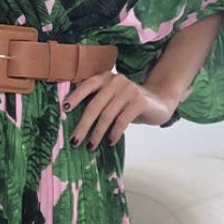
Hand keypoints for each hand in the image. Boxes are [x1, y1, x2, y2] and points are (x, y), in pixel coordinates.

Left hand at [62, 71, 178, 148]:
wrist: (159, 101)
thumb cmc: (128, 103)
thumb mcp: (111, 98)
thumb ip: (97, 101)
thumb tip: (73, 120)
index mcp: (105, 78)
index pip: (86, 85)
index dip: (75, 97)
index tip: (64, 110)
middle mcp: (115, 80)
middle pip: (94, 105)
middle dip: (83, 125)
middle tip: (74, 141)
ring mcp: (128, 89)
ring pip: (107, 115)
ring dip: (97, 133)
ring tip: (91, 146)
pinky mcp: (139, 101)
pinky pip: (122, 121)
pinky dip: (114, 133)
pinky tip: (110, 141)